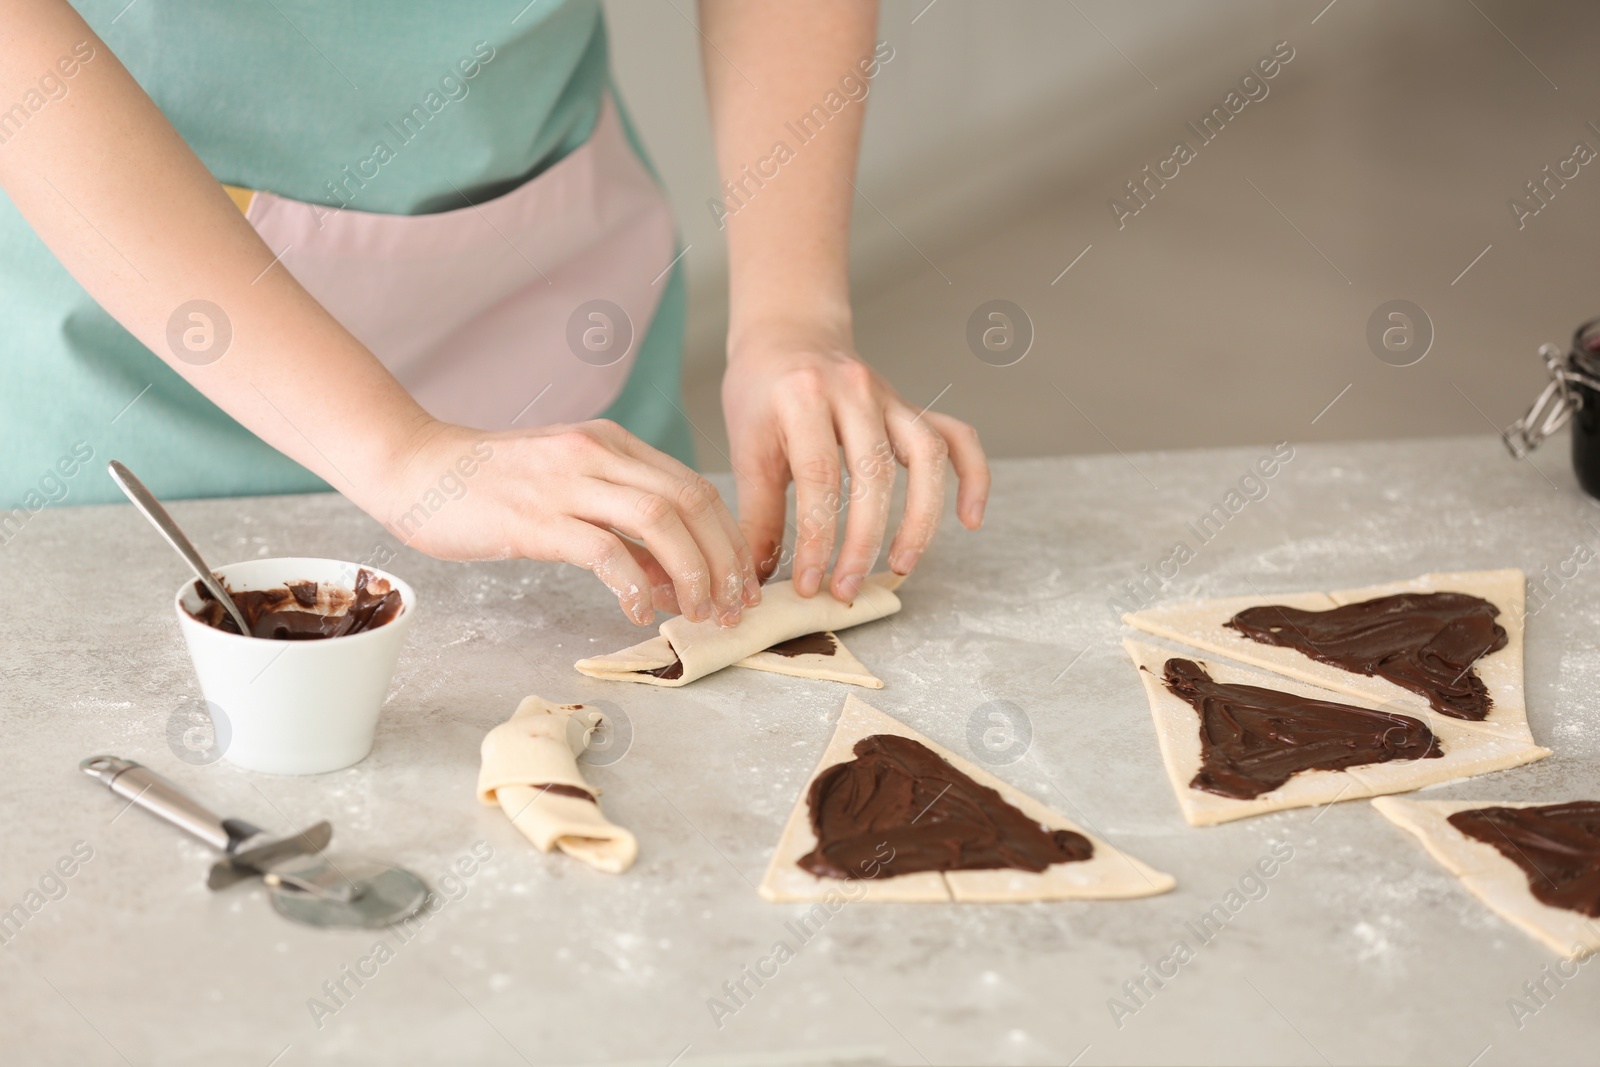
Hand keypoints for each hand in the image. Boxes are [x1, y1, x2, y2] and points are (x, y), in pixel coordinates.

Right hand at [373, 419, 759, 626]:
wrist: (413, 467)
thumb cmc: (487, 487)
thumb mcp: (567, 489)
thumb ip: (620, 524)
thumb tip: (670, 578)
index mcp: (611, 443)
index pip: (695, 486)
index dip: (729, 538)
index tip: (740, 582)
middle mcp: (598, 454)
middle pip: (692, 501)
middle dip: (725, 559)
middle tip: (732, 606)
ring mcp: (567, 483)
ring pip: (661, 521)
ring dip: (693, 573)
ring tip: (698, 613)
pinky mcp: (535, 518)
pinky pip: (604, 550)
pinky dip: (633, 585)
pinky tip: (636, 611)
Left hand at [722, 320, 988, 600]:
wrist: (789, 334)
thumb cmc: (762, 392)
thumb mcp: (747, 447)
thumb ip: (758, 513)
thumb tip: (758, 579)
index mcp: (803, 396)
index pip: (818, 478)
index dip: (817, 539)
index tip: (812, 583)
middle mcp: (855, 390)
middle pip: (873, 473)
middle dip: (862, 541)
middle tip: (848, 588)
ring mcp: (891, 396)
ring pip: (925, 457)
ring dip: (919, 519)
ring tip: (901, 566)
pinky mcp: (913, 406)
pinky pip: (957, 438)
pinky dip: (972, 478)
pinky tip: (970, 520)